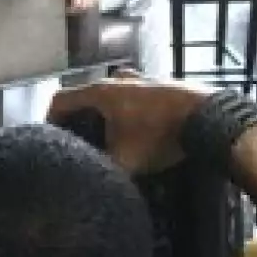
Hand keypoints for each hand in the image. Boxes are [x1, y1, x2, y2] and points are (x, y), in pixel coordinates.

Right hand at [48, 74, 208, 174]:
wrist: (206, 116)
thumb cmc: (157, 136)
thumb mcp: (124, 160)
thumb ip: (100, 167)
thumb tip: (86, 177)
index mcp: (99, 92)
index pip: (60, 100)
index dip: (50, 121)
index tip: (51, 140)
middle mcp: (116, 79)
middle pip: (85, 98)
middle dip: (78, 120)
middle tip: (79, 143)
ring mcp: (140, 79)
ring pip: (111, 97)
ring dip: (104, 115)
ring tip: (107, 139)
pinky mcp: (161, 85)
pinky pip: (132, 98)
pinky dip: (126, 112)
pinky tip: (135, 132)